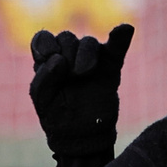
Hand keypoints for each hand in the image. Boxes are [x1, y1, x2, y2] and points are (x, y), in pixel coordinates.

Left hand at [28, 23, 133, 166]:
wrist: (83, 136)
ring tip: (84, 73)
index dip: (45, 43)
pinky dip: (121, 37)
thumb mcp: (42, 100)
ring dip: (86, 53)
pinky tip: (125, 29)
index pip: (44, 39)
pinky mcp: (110, 67)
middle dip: (67, 52)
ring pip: (89, 42)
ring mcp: (90, 60)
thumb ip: (44, 78)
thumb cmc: (57, 117)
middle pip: (67, 38)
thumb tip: (60, 59)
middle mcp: (68, 56)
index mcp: (48, 61)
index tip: (49, 56)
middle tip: (72, 75)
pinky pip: (117, 47)